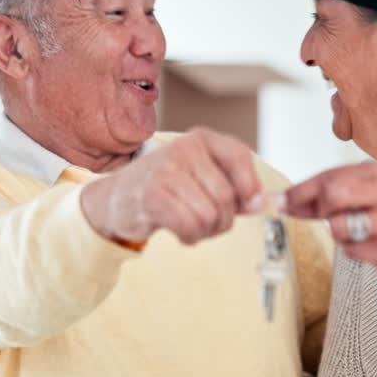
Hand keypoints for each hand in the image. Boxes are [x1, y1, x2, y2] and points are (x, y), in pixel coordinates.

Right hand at [80, 127, 264, 245]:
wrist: (116, 198)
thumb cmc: (165, 188)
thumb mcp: (200, 177)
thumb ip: (233, 187)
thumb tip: (261, 202)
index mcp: (200, 139)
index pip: (239, 155)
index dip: (250, 185)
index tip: (250, 205)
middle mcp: (184, 148)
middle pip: (226, 196)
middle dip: (223, 219)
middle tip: (208, 223)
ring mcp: (166, 169)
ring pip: (210, 214)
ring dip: (205, 231)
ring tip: (190, 225)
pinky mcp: (153, 194)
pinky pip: (190, 226)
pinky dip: (189, 236)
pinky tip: (180, 231)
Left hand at [283, 162, 376, 292]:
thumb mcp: (355, 200)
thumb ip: (317, 200)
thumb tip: (280, 201)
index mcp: (375, 172)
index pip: (328, 175)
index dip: (299, 190)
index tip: (280, 201)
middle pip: (331, 194)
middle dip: (319, 210)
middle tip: (326, 217)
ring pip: (338, 225)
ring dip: (338, 233)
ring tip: (353, 232)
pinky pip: (350, 249)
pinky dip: (352, 250)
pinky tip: (368, 245)